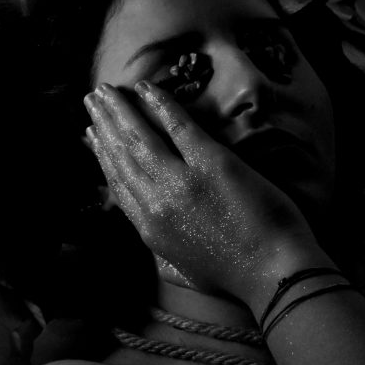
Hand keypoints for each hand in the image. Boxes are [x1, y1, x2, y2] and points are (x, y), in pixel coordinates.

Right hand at [84, 81, 317, 297]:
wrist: (273, 275)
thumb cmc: (232, 275)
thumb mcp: (179, 269)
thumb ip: (157, 246)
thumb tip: (146, 225)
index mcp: (148, 228)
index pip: (116, 182)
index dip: (100, 154)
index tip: (91, 134)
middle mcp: (155, 202)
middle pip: (121, 155)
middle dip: (103, 123)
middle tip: (91, 100)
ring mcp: (181, 181)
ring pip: (139, 137)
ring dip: (119, 109)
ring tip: (104, 90)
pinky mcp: (212, 163)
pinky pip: (178, 126)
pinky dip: (159, 103)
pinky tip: (144, 88)